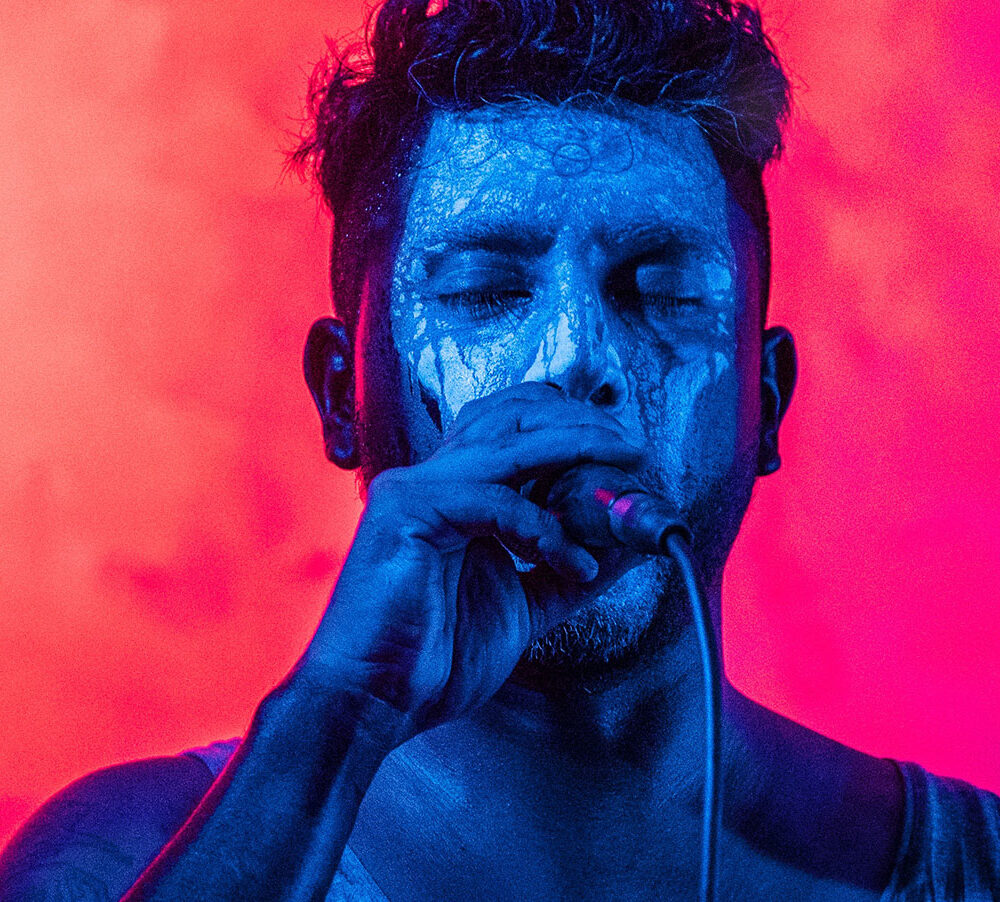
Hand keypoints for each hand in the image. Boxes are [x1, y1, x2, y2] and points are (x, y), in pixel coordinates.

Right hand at [296, 381, 645, 748]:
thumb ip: (566, 571)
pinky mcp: (408, 510)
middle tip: (634, 450)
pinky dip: (547, 531)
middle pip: (514, 419)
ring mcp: (414, 490)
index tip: (625, 453)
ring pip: (509, 443)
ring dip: (576, 449)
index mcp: (451, 496)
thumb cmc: (432, 660)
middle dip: (581, 425)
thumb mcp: (522, 606)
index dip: (571, 429)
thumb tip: (620, 547)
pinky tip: (576, 563)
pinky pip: (497, 502)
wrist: (375, 702)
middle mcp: (429, 480)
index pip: (513, 432)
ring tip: (624, 470)